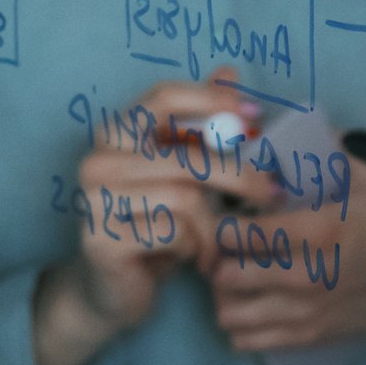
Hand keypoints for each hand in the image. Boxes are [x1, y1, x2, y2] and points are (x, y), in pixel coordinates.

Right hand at [32, 70, 250, 364]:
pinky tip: (191, 260)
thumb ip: (200, 127)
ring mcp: (93, 200)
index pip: (165, 97)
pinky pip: (175, 233)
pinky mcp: (101, 239)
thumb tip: (230, 71)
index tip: (255, 118)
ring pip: (186, 199)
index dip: (213, 101)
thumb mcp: (181, 176)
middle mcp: (97, 160)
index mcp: (114, 134)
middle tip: (272, 195)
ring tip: (216, 244)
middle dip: (241, 177)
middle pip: (189, 156)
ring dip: (213, 227)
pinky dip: (196, 249)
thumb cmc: (154, 228)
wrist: (109, 293)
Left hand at [202, 144, 365, 350]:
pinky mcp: (315, 337)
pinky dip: (240, 325)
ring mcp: (310, 313)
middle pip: (226, 278)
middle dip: (216, 260)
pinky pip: (253, 342)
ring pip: (232, 317)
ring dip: (224, 296)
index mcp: (319, 231)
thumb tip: (296, 127)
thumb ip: (329, 152)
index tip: (222, 216)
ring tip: (232, 276)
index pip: (241, 235)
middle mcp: (307, 277)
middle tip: (220, 247)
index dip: (220, 224)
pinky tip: (249, 304)